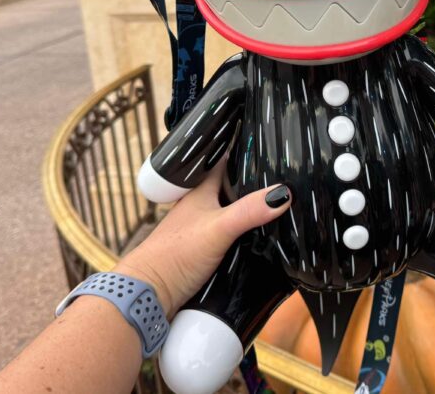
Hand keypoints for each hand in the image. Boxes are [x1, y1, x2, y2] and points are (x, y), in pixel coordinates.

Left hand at [115, 168, 290, 316]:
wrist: (150, 291)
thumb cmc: (176, 254)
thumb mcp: (219, 227)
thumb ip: (250, 210)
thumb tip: (283, 193)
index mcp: (199, 193)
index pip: (220, 162)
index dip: (238, 151)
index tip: (260, 143)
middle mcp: (197, 207)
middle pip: (225, 187)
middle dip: (247, 181)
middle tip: (276, 174)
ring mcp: (198, 229)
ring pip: (226, 211)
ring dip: (244, 209)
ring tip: (273, 203)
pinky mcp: (200, 252)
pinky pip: (226, 235)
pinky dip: (240, 233)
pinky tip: (254, 237)